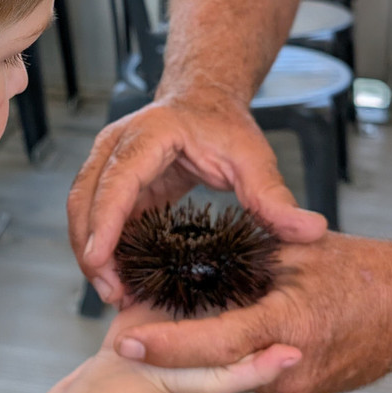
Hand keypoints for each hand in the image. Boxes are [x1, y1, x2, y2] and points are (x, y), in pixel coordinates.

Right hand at [67, 91, 326, 302]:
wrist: (204, 99)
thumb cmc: (225, 125)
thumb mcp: (254, 158)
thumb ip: (275, 197)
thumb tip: (310, 231)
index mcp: (149, 134)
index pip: (117, 180)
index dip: (105, 222)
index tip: (100, 260)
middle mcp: (117, 144)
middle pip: (85, 198)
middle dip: (90, 248)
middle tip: (110, 293)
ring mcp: (107, 160)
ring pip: (81, 208)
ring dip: (90, 251)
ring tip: (112, 294)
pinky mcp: (110, 180)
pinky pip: (95, 215)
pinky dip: (101, 247)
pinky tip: (118, 279)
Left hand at [109, 232, 391, 392]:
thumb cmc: (363, 271)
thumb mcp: (299, 249)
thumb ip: (247, 255)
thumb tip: (193, 254)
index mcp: (290, 326)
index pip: (217, 342)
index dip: (170, 344)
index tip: (130, 340)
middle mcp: (291, 368)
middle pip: (216, 363)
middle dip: (173, 349)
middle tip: (127, 330)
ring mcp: (297, 385)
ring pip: (233, 368)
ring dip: (204, 348)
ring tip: (165, 321)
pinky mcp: (301, 390)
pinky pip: (254, 370)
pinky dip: (234, 351)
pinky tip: (218, 326)